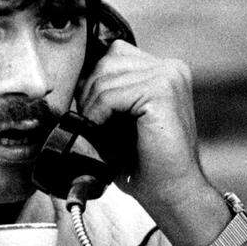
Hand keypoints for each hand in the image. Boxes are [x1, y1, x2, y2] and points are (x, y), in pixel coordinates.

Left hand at [74, 40, 210, 208]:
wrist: (173, 192)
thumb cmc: (147, 163)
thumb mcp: (124, 119)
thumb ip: (109, 93)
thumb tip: (72, 76)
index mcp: (167, 71)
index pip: (115, 54)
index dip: (95, 81)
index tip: (89, 111)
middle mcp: (172, 68)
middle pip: (108, 60)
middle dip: (90, 92)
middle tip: (90, 123)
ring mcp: (169, 77)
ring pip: (106, 76)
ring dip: (92, 106)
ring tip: (97, 131)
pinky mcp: (162, 91)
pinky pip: (111, 94)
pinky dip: (98, 114)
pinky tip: (101, 132)